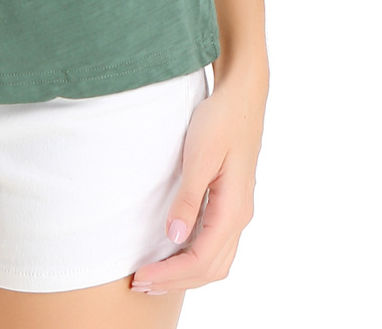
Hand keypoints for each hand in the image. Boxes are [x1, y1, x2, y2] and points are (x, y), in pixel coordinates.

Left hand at [129, 71, 265, 297]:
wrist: (242, 97)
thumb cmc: (220, 120)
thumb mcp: (200, 155)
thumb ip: (189, 199)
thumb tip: (176, 238)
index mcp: (234, 210)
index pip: (202, 260)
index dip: (170, 274)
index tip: (140, 277)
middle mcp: (240, 217)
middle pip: (210, 269)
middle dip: (175, 281)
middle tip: (139, 284)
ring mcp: (238, 211)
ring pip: (216, 261)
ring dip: (185, 274)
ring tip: (153, 277)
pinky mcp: (231, 203)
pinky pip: (216, 245)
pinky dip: (195, 260)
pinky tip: (174, 254)